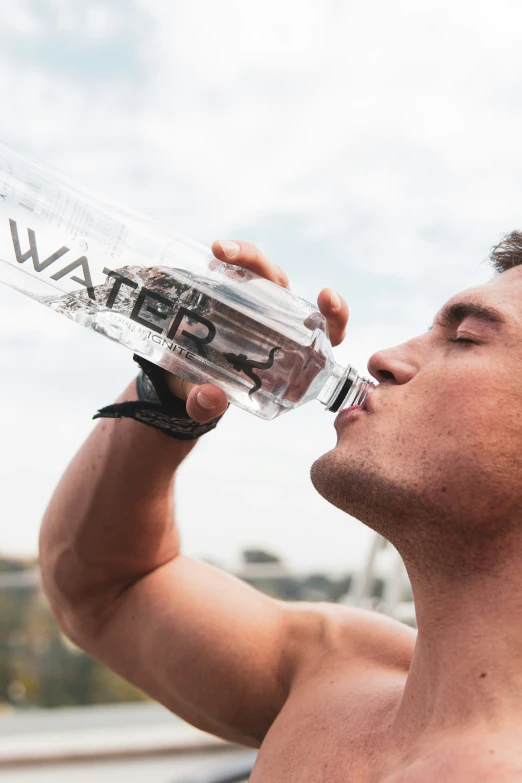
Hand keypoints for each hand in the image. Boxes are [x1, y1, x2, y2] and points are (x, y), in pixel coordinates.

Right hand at [166, 239, 348, 422]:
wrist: (186, 378)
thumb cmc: (212, 391)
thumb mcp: (208, 404)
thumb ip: (207, 406)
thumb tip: (209, 396)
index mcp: (293, 351)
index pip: (327, 332)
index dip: (335, 314)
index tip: (327, 295)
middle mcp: (279, 320)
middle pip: (284, 289)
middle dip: (269, 269)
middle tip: (248, 264)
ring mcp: (256, 303)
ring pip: (261, 272)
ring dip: (245, 256)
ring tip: (219, 252)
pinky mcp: (233, 291)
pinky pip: (236, 270)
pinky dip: (227, 260)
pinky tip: (213, 258)